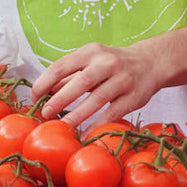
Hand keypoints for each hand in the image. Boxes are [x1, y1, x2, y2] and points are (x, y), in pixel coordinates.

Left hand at [32, 40, 161, 129]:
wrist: (151, 62)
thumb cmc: (112, 64)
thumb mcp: (90, 62)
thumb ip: (68, 75)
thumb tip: (42, 92)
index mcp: (90, 52)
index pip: (62, 65)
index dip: (45, 82)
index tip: (35, 98)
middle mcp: (107, 63)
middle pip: (81, 81)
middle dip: (60, 99)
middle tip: (45, 114)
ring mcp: (123, 79)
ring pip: (98, 98)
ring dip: (78, 114)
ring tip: (63, 126)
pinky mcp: (135, 96)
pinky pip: (114, 112)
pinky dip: (98, 124)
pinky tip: (86, 133)